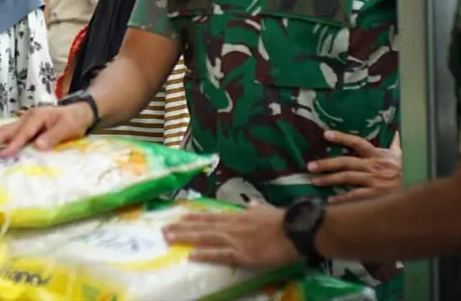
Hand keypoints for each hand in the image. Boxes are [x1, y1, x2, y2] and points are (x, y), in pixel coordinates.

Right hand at [0, 104, 92, 157]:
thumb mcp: (68, 127)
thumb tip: (38, 146)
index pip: (24, 133)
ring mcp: (24, 121)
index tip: (4, 155)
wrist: (78, 112)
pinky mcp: (23, 127)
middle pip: (6, 130)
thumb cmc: (73, 121)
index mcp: (38, 117)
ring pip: (3, 130)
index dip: (14, 144)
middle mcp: (27, 117)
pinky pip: (7, 133)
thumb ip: (54, 136)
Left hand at [162, 203, 300, 269]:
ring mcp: (236, 239)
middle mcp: (232, 226)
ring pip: (206, 238)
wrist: (296, 230)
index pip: (212, 217)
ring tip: (169, 238)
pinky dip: (205, 254)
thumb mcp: (267, 210)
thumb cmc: (283, 221)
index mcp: (239, 217)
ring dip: (186, 237)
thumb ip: (256, 209)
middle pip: (203, 226)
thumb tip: (250, 205)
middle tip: (164, 229)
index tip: (179, 217)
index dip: (195, 218)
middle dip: (182, 228)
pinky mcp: (243, 254)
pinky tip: (192, 255)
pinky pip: (220, 254)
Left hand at [309, 130, 402, 202]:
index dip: (342, 138)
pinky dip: (342, 198)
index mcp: (376, 154)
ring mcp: (373, 181)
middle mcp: (373, 166)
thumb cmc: (405, 170)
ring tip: (314, 181)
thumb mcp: (399, 154)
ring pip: (347, 178)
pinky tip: (329, 199)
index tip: (326, 135)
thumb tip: (395, 131)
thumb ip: (394, 143)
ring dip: (329, 179)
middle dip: (327, 164)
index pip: (357, 142)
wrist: (417, 188)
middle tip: (310, 166)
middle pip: (346, 162)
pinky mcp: (375, 195)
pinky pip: (355, 196)